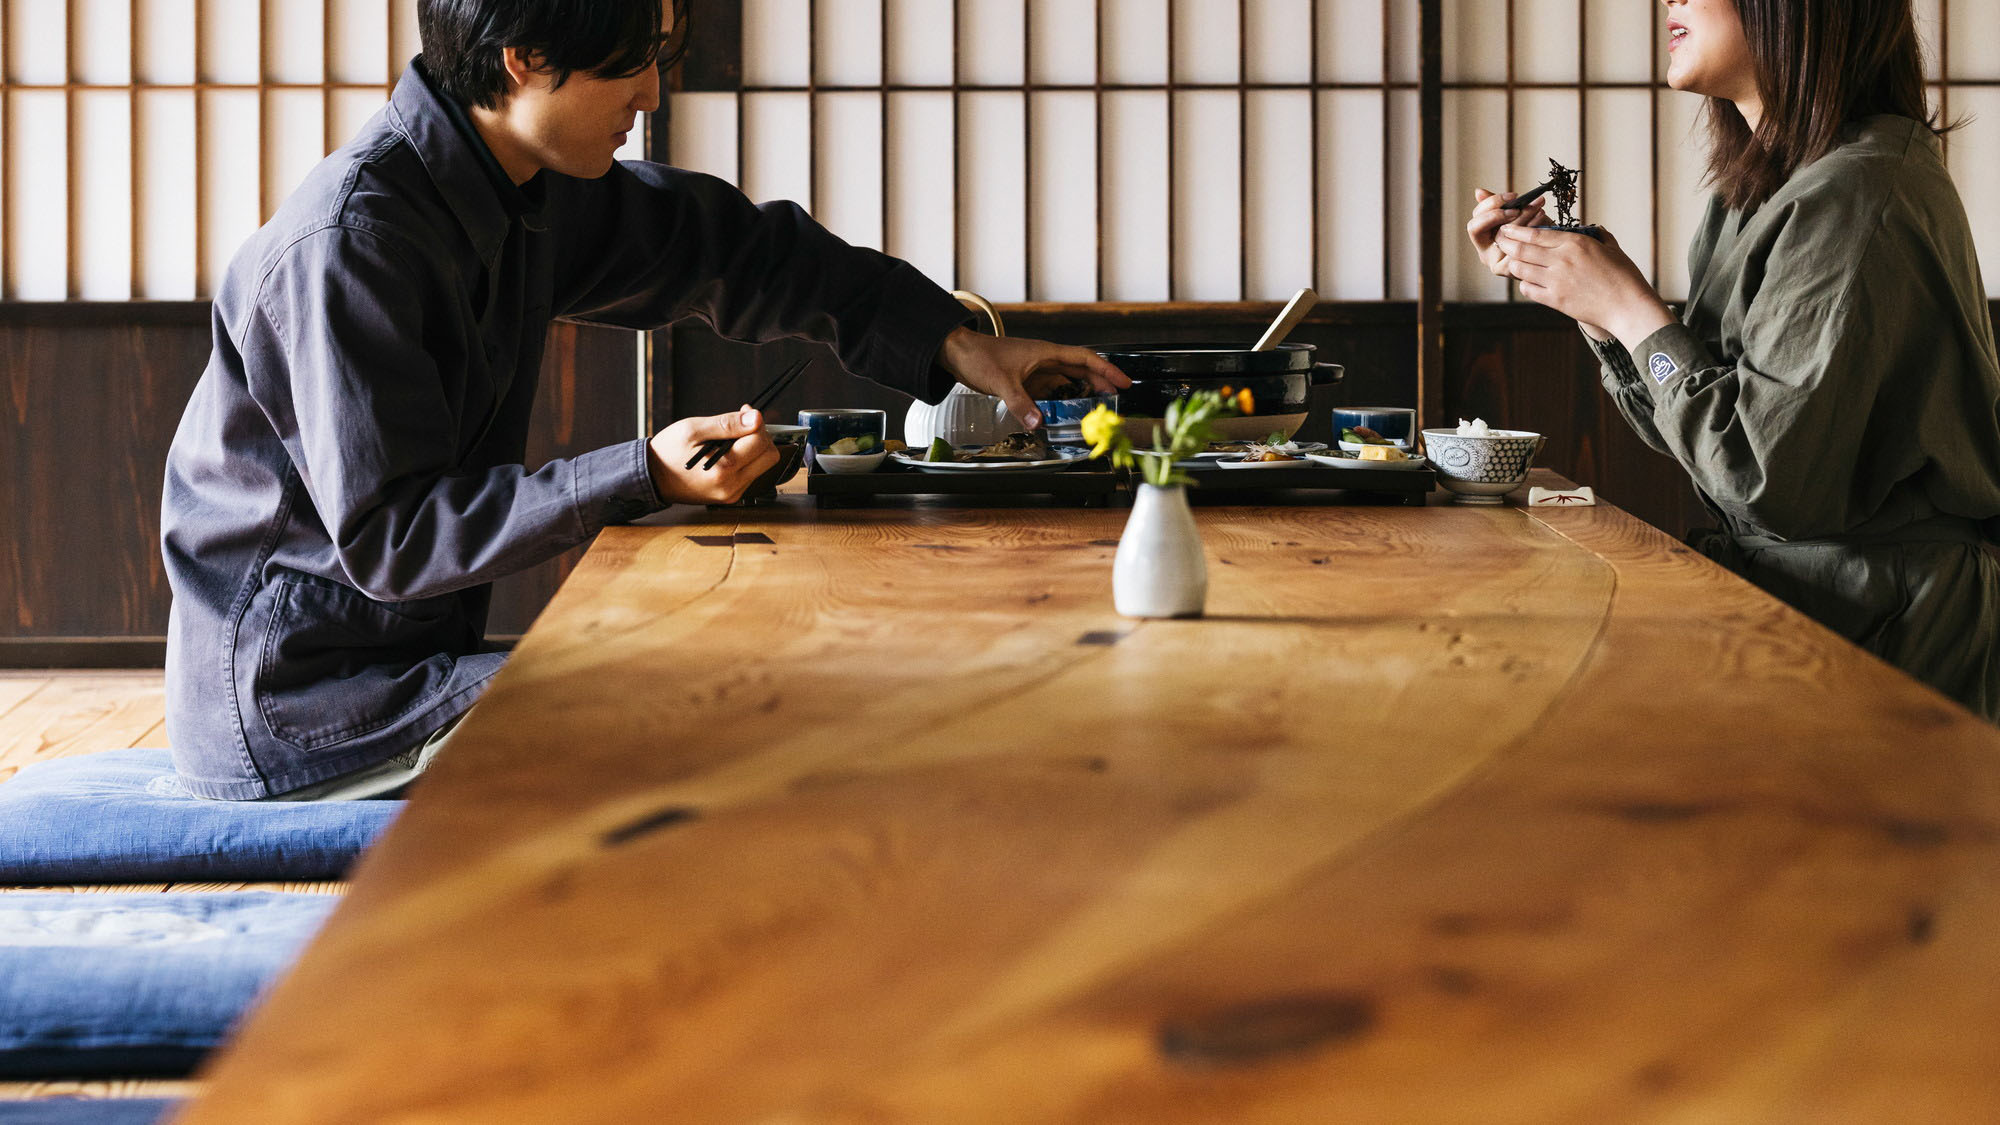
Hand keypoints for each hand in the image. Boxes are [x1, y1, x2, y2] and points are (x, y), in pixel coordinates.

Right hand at [646, 406, 778, 505]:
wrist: (652, 477)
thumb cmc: (668, 451)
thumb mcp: (693, 429)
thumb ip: (727, 424)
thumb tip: (756, 418)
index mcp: (723, 469)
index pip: (760, 441)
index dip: (756, 422)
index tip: (744, 411)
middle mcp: (732, 486)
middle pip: (770, 456)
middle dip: (760, 435)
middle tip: (742, 423)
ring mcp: (732, 494)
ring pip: (763, 465)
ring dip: (754, 447)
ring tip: (731, 437)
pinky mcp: (731, 496)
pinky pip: (752, 474)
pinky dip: (746, 459)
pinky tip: (728, 450)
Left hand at [935, 328, 1131, 429]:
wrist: (955, 352)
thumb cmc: (978, 357)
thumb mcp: (1001, 382)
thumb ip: (1021, 404)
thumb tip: (1040, 423)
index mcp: (1045, 353)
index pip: (1084, 359)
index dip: (1106, 370)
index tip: (1123, 382)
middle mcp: (1044, 360)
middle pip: (1080, 370)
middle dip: (1100, 382)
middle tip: (1116, 398)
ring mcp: (1034, 370)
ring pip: (1065, 381)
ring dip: (1080, 392)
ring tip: (1095, 407)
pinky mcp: (1024, 380)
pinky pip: (1048, 390)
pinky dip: (1059, 400)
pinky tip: (1064, 412)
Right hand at [1467, 187, 1549, 279]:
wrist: (1555, 251)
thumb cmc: (1533, 231)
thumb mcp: (1514, 215)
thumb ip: (1497, 205)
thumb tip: (1478, 192)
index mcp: (1482, 240)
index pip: (1474, 223)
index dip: (1490, 206)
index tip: (1513, 196)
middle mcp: (1485, 253)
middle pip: (1478, 230)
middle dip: (1500, 213)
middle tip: (1521, 205)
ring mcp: (1496, 263)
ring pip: (1500, 238)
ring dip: (1520, 219)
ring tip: (1538, 208)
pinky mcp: (1512, 270)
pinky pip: (1517, 248)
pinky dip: (1532, 231)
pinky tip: (1543, 221)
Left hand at [1492, 224, 1674, 348]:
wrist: (1628, 306)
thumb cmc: (1623, 275)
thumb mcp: (1611, 247)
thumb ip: (1596, 235)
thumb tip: (1592, 227)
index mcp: (1575, 243)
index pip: (1535, 233)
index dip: (1516, 230)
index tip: (1507, 228)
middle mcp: (1561, 260)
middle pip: (1520, 249)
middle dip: (1505, 243)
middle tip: (1499, 240)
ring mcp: (1556, 281)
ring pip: (1520, 269)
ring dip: (1514, 264)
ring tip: (1513, 260)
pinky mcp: (1555, 300)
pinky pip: (1528, 289)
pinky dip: (1524, 284)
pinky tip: (1527, 281)